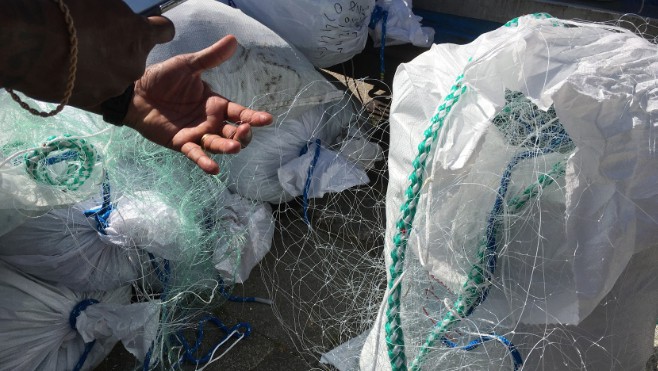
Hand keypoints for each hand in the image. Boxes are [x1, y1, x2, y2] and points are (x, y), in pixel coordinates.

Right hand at [0, 0, 173, 107]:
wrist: (32, 42)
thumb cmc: (65, 13)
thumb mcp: (101, 2)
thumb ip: (120, 14)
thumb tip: (121, 18)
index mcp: (140, 35)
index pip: (165, 31)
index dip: (156, 29)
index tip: (146, 28)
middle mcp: (135, 64)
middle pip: (135, 56)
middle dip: (120, 49)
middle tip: (93, 40)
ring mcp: (116, 85)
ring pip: (116, 74)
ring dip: (102, 66)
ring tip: (76, 55)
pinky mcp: (96, 99)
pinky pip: (97, 88)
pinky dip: (87, 81)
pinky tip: (68, 70)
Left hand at [124, 35, 272, 174]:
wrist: (134, 91)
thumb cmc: (161, 78)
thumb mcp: (188, 65)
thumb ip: (211, 57)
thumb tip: (233, 40)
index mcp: (216, 104)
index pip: (240, 113)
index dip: (254, 117)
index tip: (266, 119)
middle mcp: (210, 121)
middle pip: (235, 133)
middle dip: (243, 134)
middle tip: (243, 130)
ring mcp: (197, 134)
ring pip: (219, 145)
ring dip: (228, 147)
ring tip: (234, 146)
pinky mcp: (181, 143)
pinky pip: (196, 154)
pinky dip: (205, 162)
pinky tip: (214, 169)